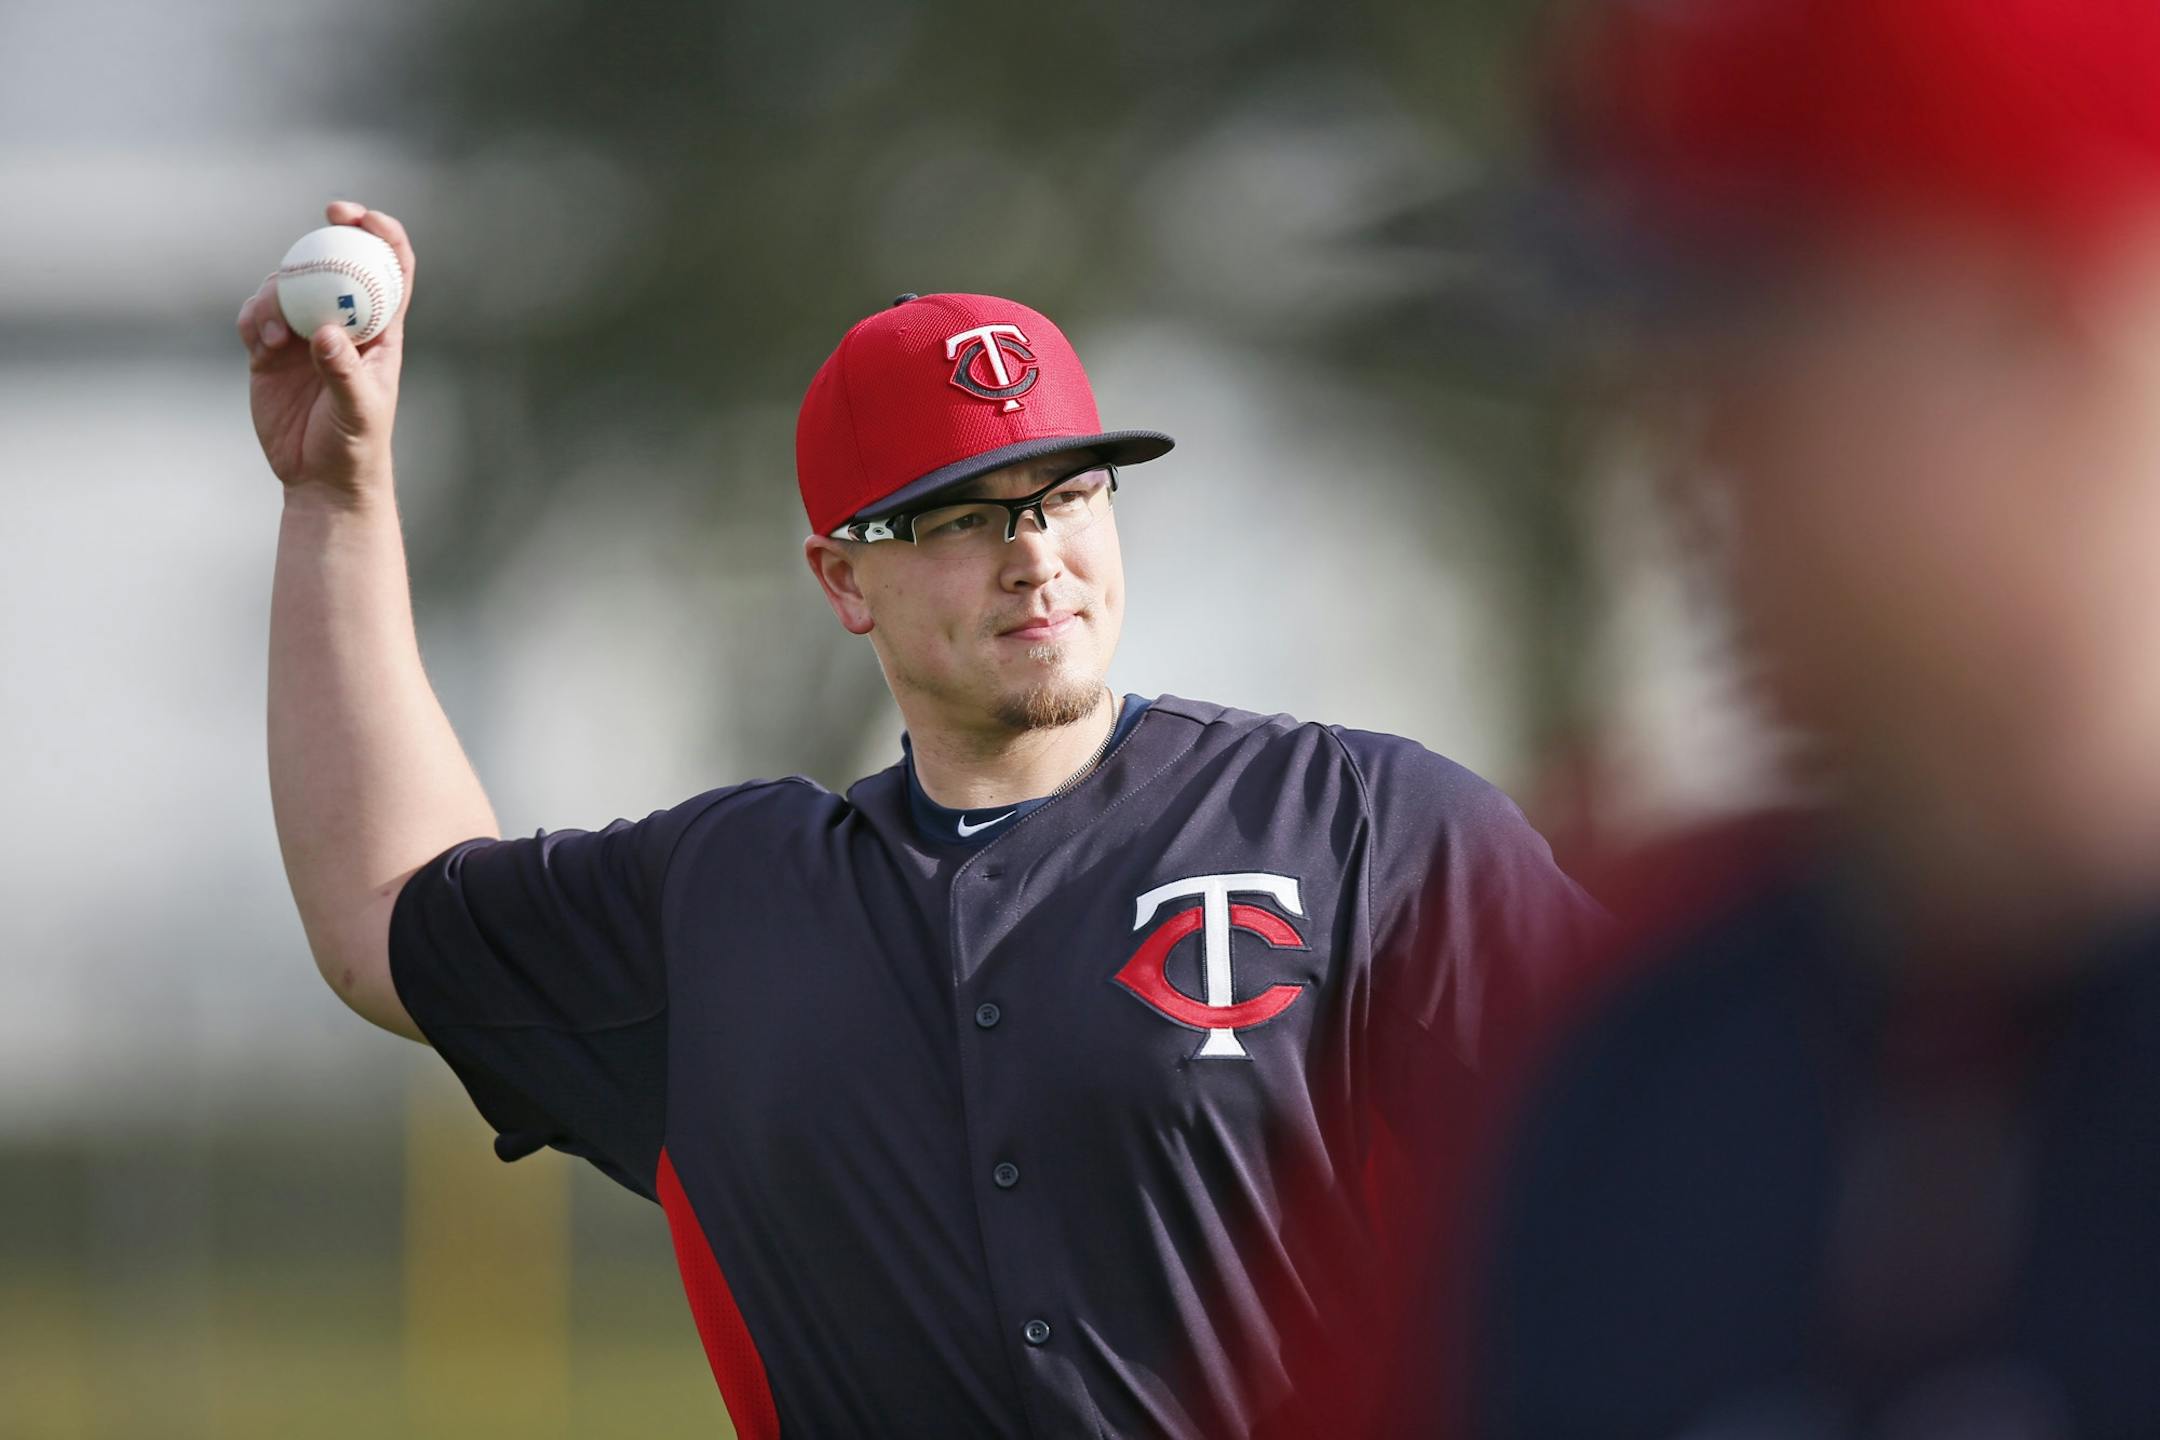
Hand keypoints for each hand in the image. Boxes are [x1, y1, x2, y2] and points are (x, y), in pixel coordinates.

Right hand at [238, 200, 417, 503]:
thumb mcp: (359, 411)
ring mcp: (303, 334)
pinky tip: (260, 343)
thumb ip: (344, 373)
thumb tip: (328, 335)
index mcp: (380, 331)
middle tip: (321, 221)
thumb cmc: (355, 445)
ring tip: (275, 337)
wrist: (319, 478)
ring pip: (287, 286)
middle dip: (325, 234)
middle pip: (332, 263)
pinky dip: (254, 318)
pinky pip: (256, 316)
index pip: (389, 271)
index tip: (360, 215)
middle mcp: (341, 324)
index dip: (380, 234)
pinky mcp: (269, 351)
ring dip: (277, 294)